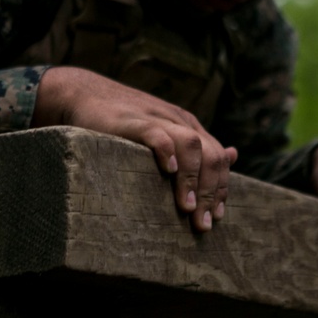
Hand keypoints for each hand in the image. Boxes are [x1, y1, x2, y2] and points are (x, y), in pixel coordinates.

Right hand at [32, 66, 234, 231]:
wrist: (84, 93)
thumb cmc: (123, 121)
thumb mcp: (167, 130)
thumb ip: (199, 146)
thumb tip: (234, 156)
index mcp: (188, 126)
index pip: (218, 157)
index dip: (221, 188)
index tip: (217, 217)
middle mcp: (178, 121)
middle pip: (210, 155)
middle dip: (211, 192)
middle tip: (203, 224)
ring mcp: (156, 118)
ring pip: (191, 145)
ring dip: (193, 179)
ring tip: (187, 207)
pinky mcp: (131, 120)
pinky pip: (156, 133)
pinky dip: (166, 151)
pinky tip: (169, 170)